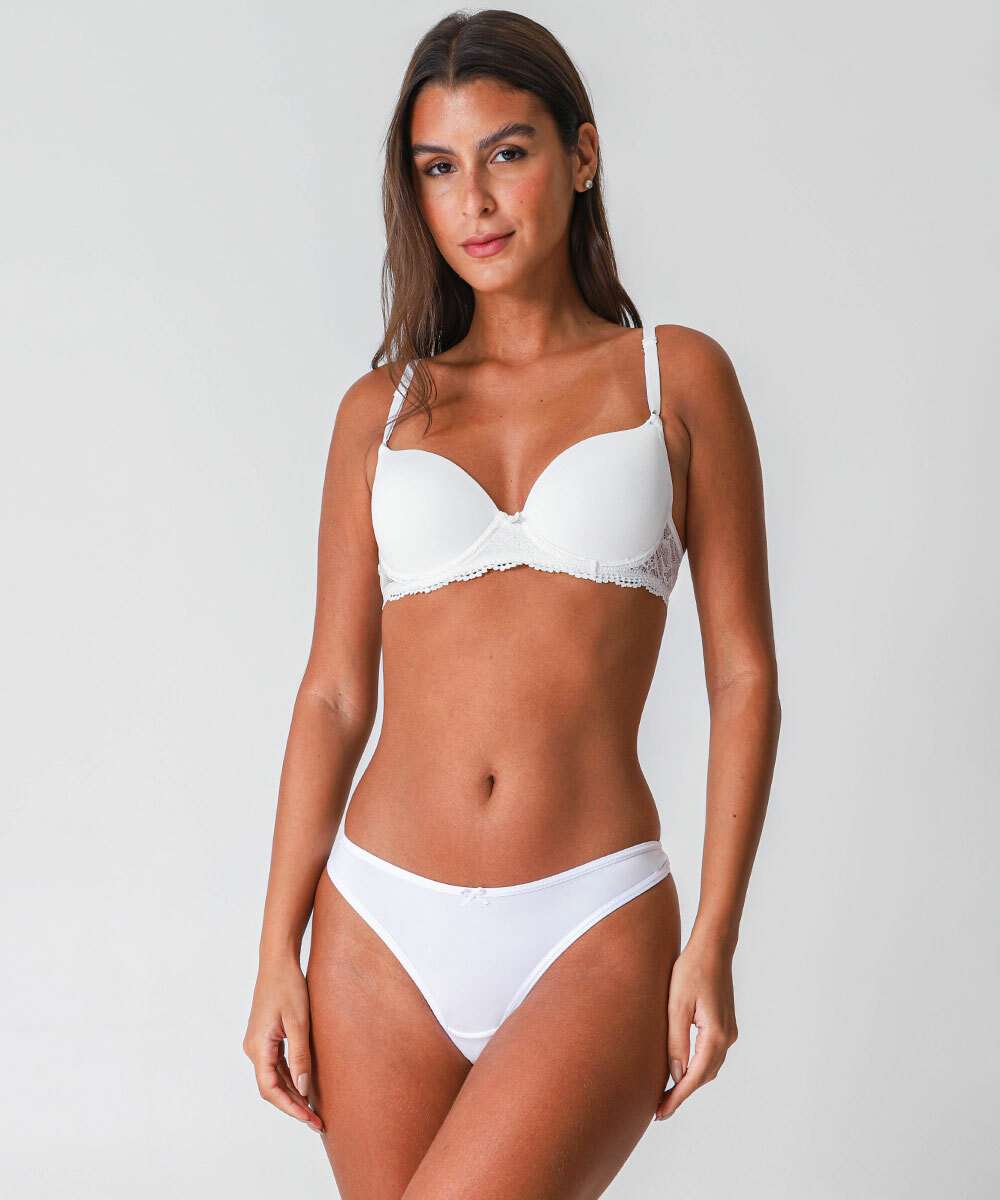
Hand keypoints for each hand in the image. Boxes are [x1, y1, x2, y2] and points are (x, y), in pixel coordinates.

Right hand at [243, 958, 324, 1133]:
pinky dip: (289, 1078)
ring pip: (273, 1078)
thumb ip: (300, 1056)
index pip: (271, 1089)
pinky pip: (275, 1065)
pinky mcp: (265, 1037)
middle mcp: (253, 1048)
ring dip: (292, 1094)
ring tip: (313, 1109)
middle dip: (293, 1106)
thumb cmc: (288, 986)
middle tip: (317, 1121)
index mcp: (258, 1047)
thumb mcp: (299, 1022)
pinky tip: (304, 1085)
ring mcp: (258, 1043)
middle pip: (271, 1087)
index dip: (290, 1107)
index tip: (309, 1119)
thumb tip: (303, 1089)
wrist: (278, 961)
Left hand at [653, 938, 738, 1120]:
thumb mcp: (676, 1005)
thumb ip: (676, 1042)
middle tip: (659, 1107)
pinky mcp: (725, 1024)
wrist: (712, 948)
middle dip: (683, 1092)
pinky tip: (681, 1068)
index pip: (695, 1077)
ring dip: (690, 1081)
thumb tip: (676, 1074)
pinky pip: (711, 1054)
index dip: (678, 1097)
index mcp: (715, 1034)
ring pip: (709, 1067)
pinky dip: (697, 1066)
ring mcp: (729, 1031)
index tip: (661, 1112)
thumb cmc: (691, 970)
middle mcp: (727, 1037)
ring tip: (666, 1092)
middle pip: (704, 1076)